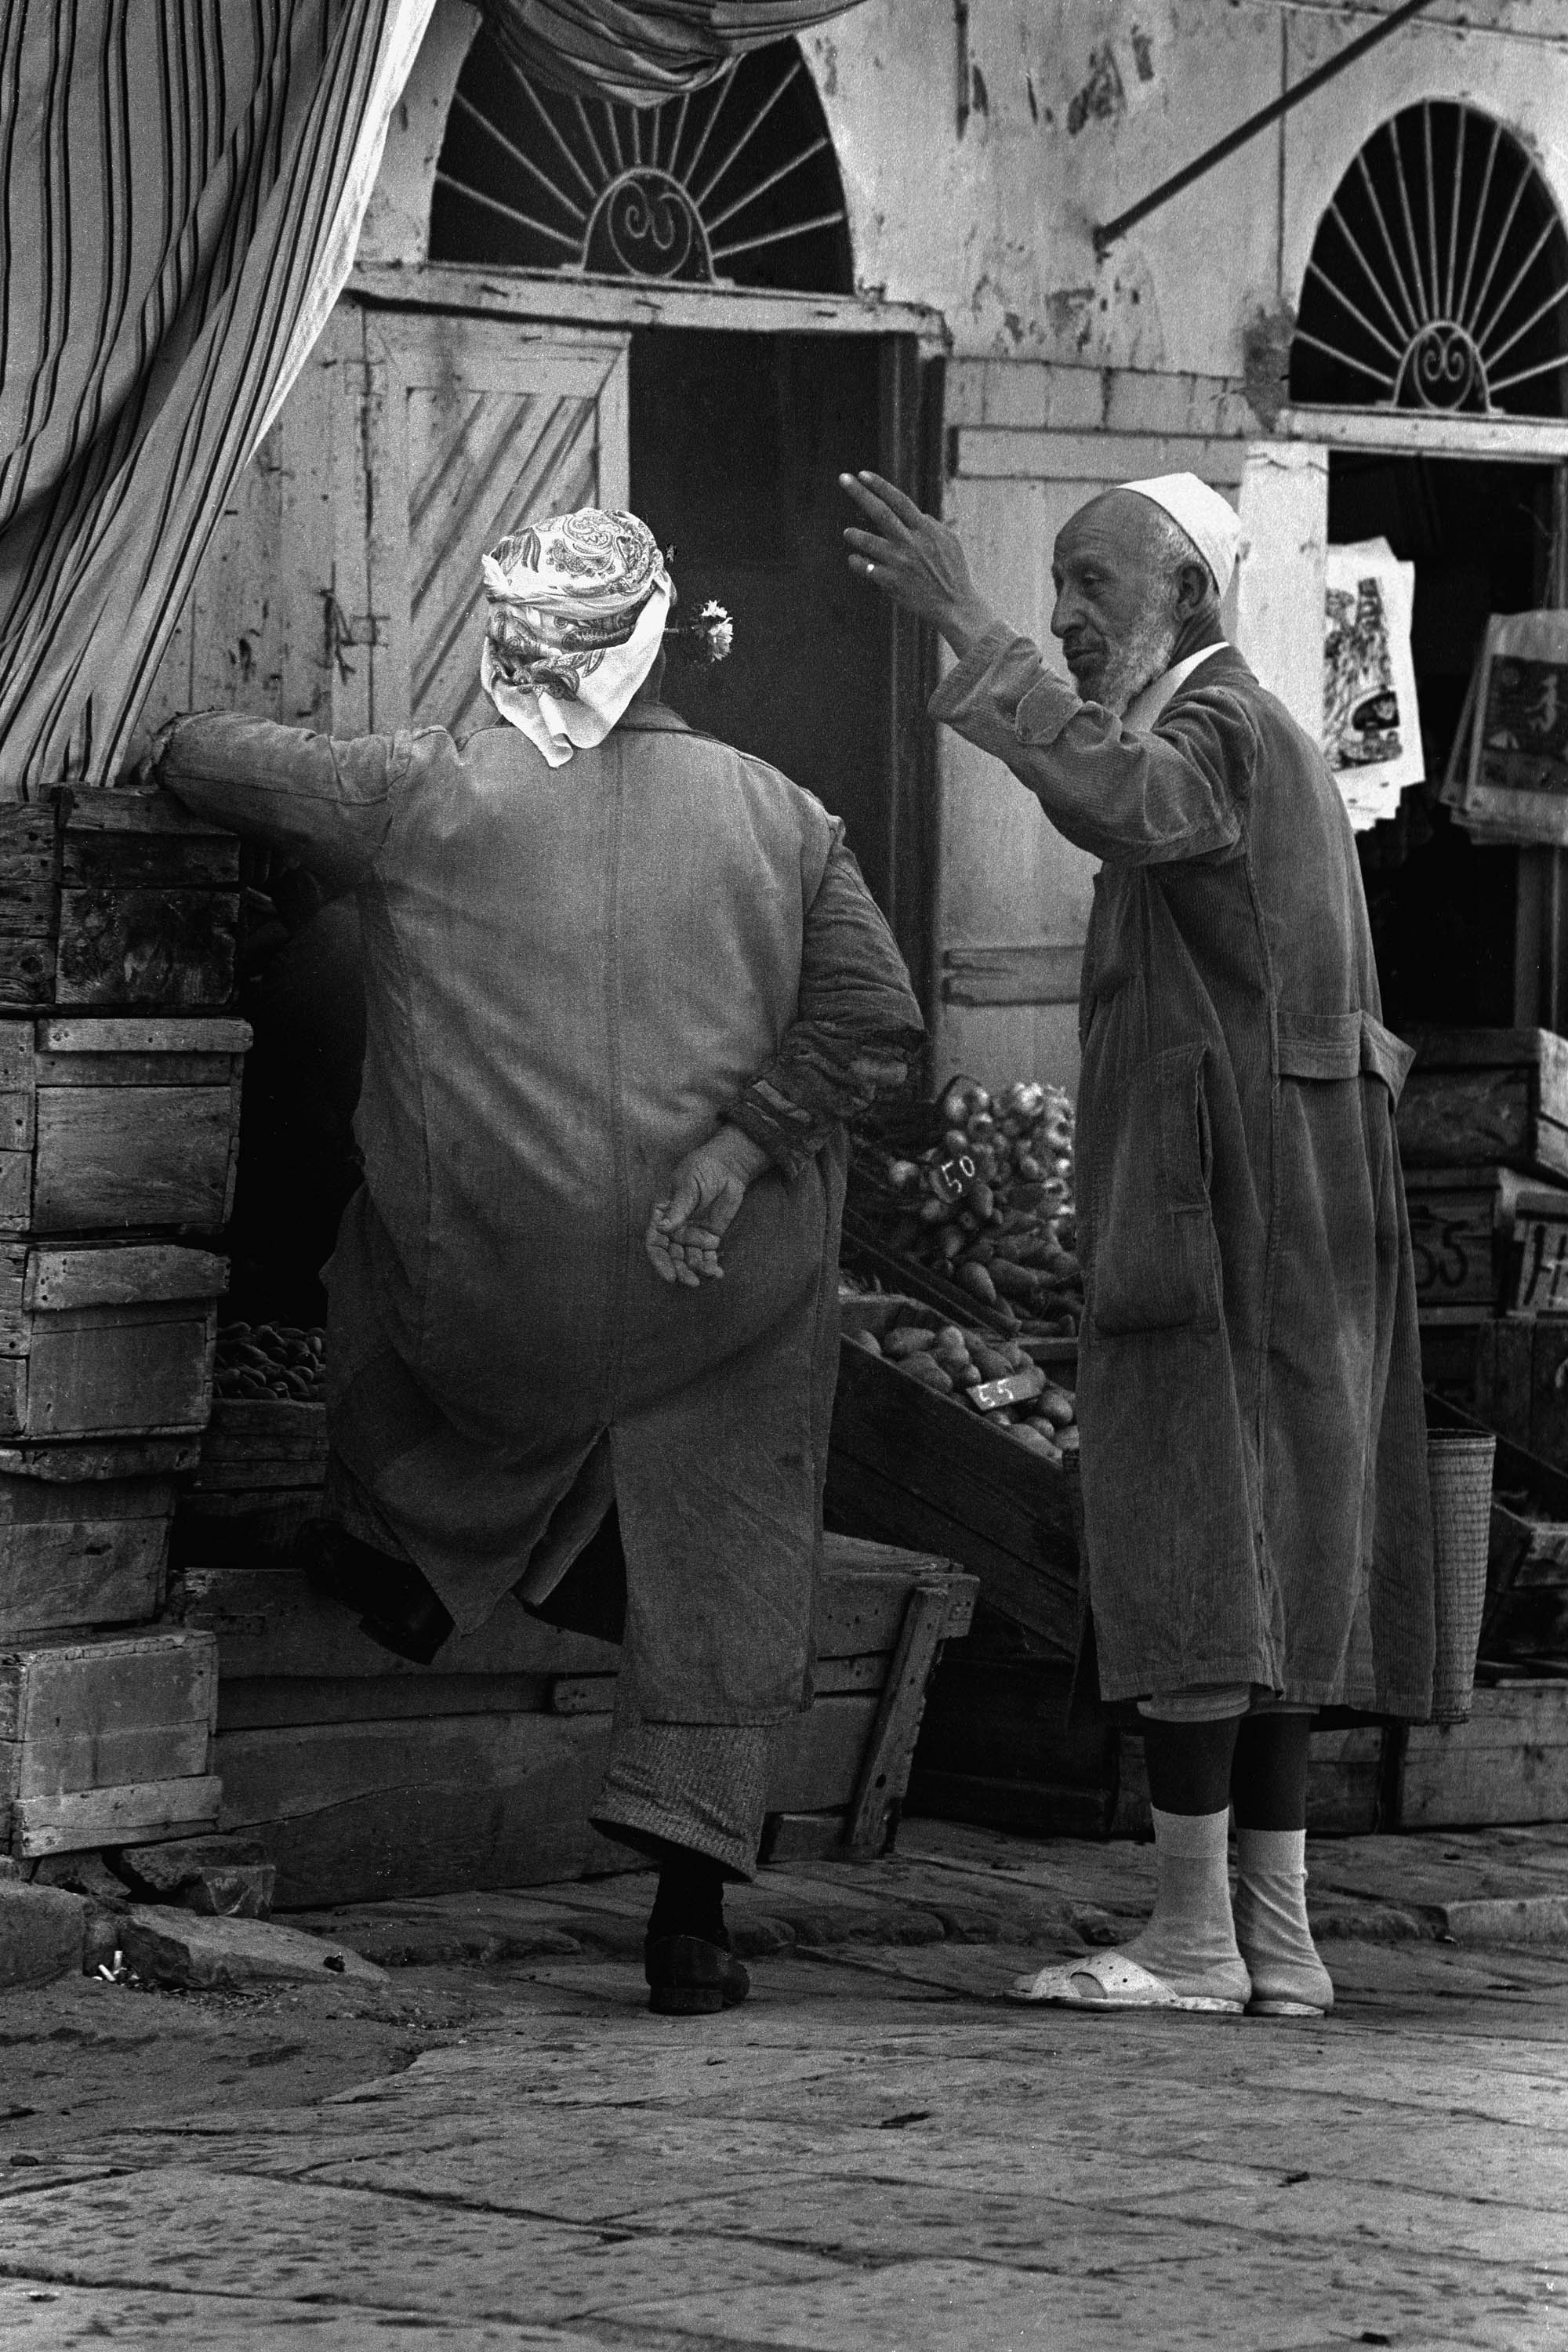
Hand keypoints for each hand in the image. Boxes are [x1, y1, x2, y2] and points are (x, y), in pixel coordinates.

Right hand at [645, 1125, 770, 1286]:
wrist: (728, 1166)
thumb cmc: (702, 1169)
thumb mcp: (688, 1186)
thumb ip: (678, 1208)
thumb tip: (662, 1228)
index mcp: (662, 1215)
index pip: (655, 1243)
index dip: (660, 1261)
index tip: (670, 1276)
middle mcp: (674, 1229)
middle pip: (672, 1256)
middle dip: (681, 1271)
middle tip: (692, 1282)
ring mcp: (691, 1235)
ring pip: (690, 1259)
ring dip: (697, 1270)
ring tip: (710, 1275)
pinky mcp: (709, 1238)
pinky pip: (707, 1256)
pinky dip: (711, 1266)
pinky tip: (718, 1273)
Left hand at [840, 471, 998, 656]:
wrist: (955, 606)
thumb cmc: (954, 572)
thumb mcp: (951, 542)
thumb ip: (933, 526)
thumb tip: (921, 514)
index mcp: (925, 530)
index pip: (899, 500)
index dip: (880, 485)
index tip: (862, 474)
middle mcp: (911, 542)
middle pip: (880, 512)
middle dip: (860, 493)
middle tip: (841, 478)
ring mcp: (900, 562)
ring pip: (869, 542)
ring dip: (856, 535)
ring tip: (847, 533)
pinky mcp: (892, 582)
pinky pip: (868, 569)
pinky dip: (858, 563)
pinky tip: (854, 560)